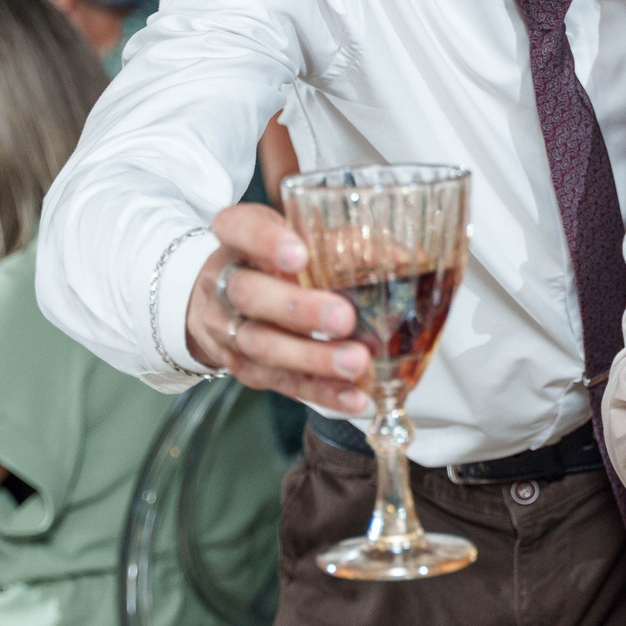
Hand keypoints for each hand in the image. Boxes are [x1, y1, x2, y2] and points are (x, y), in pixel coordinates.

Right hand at [186, 204, 371, 413]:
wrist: (224, 304)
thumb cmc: (276, 264)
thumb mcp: (304, 240)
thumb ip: (346, 244)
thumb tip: (401, 259)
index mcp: (238, 239)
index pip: (239, 227)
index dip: (265, 240)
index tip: (300, 253)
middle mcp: (225, 283)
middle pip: (250, 294)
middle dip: (297, 309)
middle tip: (342, 318)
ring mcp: (229, 329)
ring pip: (262, 345)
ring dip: (312, 357)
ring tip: (356, 363)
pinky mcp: (245, 368)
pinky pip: (280, 382)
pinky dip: (320, 392)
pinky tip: (353, 397)